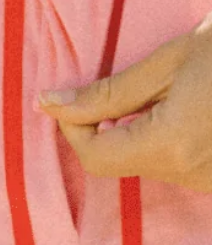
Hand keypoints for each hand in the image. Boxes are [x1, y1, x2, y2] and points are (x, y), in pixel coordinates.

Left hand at [37, 10, 211, 193]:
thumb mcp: (167, 63)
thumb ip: (105, 93)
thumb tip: (48, 104)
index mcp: (172, 145)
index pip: (94, 156)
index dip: (73, 128)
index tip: (72, 100)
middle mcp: (193, 174)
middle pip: (118, 163)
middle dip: (104, 129)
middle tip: (119, 91)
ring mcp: (211, 181)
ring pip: (146, 165)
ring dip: (136, 133)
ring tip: (166, 95)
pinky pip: (175, 165)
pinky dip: (164, 141)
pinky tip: (186, 110)